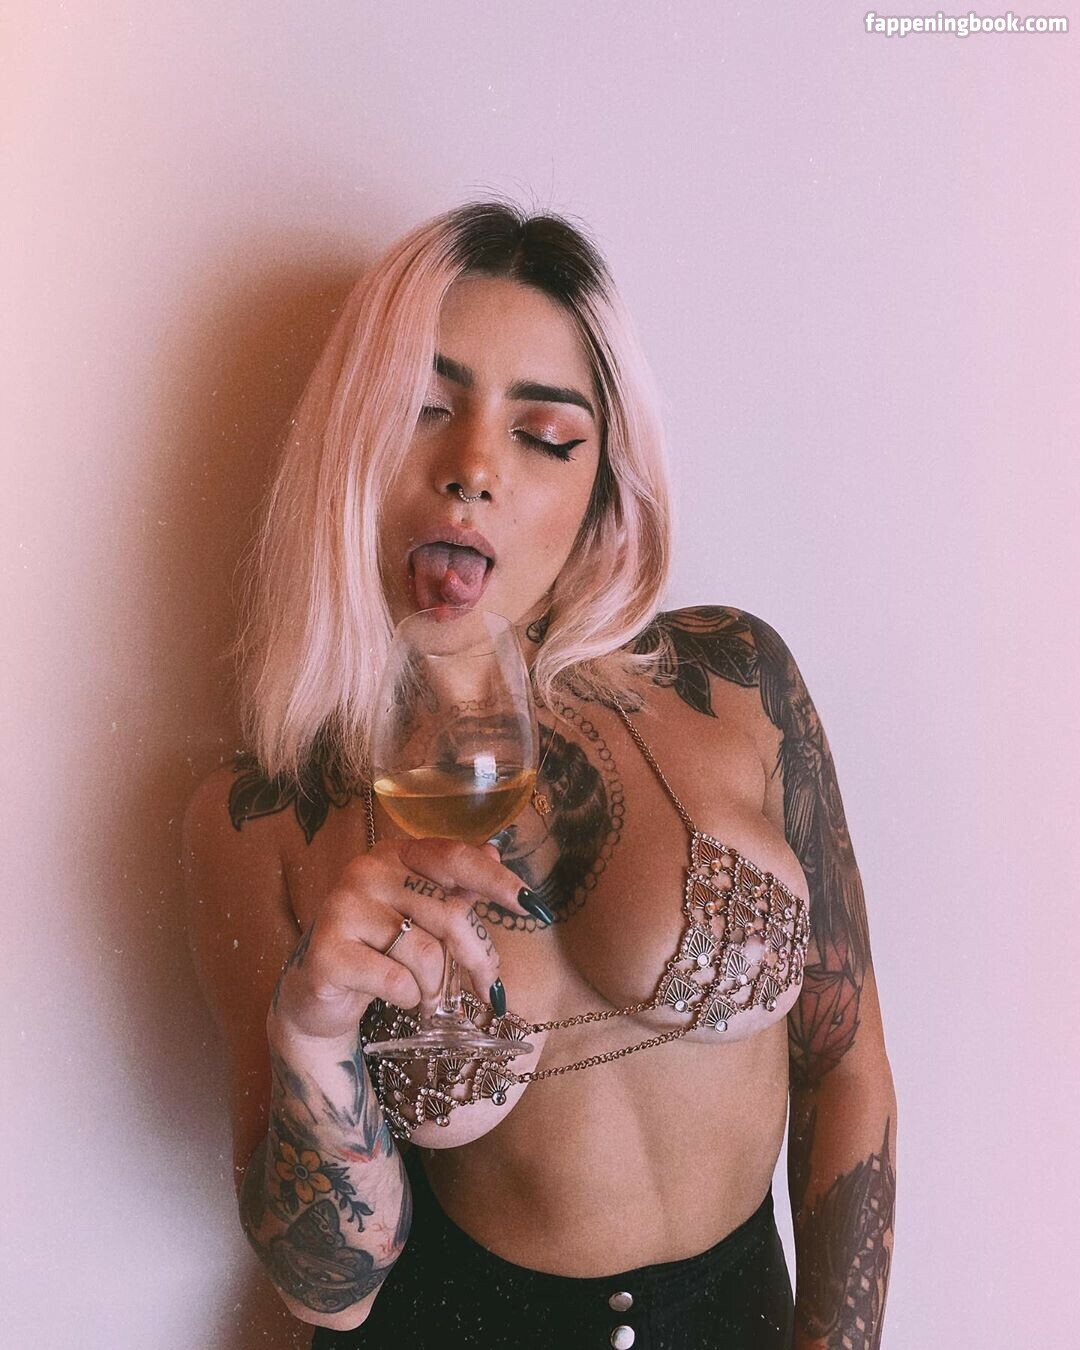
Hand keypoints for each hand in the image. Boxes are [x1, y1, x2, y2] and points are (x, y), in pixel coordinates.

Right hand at [267, 836, 543, 1043]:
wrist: (318, 992)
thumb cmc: (378, 947)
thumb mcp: (418, 913)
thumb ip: (454, 886)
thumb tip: (495, 851)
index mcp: (394, 854)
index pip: (455, 858)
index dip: (498, 880)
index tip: (534, 906)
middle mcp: (366, 872)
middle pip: (448, 914)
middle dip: (477, 959)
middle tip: (489, 990)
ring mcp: (343, 909)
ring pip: (425, 953)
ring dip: (438, 986)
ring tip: (430, 998)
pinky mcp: (327, 952)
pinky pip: (395, 980)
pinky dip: (409, 998)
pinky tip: (400, 998)